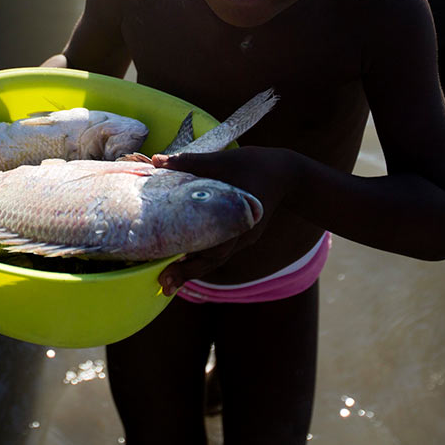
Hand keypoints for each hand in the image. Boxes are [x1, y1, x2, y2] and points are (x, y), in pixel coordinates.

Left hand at [151, 147, 291, 294]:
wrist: (288, 173)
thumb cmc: (255, 164)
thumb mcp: (222, 160)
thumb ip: (189, 162)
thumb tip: (156, 160)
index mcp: (237, 217)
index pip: (215, 247)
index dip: (192, 261)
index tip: (170, 270)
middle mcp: (242, 233)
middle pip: (214, 260)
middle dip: (188, 273)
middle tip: (164, 285)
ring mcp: (244, 236)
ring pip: (217, 258)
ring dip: (194, 269)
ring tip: (169, 279)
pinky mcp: (243, 234)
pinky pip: (222, 250)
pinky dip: (204, 256)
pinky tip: (186, 257)